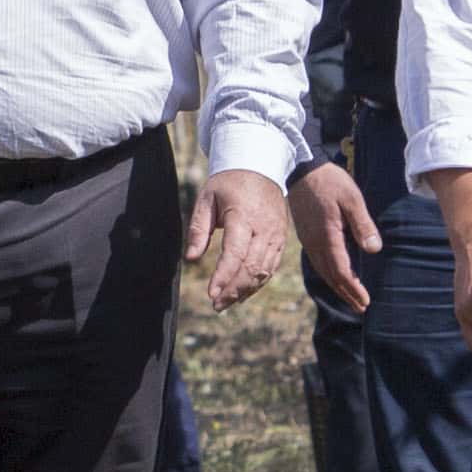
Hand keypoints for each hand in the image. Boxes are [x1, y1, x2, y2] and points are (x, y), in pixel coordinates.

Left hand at [188, 166, 288, 309]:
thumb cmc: (228, 182)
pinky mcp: (281, 239)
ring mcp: (276, 234)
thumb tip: (190, 258)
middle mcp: (264, 228)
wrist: (260, 166)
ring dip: (245, 291)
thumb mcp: (206, 199)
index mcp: (243, 216)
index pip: (235, 253)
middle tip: (216, 305)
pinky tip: (243, 293)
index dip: (223, 276)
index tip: (211, 294)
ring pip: (263, 271)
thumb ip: (198, 229)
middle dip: (233, 290)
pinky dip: (258, 283)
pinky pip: (271, 266)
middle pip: (251, 267)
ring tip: (226, 303)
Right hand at [289, 161, 379, 313]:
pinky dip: (329, 274)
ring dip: (337, 286)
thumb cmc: (330, 181)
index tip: (365, 301)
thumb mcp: (352, 199)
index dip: (354, 288)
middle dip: (346, 293)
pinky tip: (336, 276)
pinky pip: (318, 262)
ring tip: (351, 298)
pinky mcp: (306, 235)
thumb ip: (363, 224)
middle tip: (361, 307)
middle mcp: (315, 243)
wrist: (302, 169)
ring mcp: (308, 240)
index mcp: (327, 236)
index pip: (341, 271)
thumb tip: (373, 250)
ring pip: (323, 271)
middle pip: (331, 276)